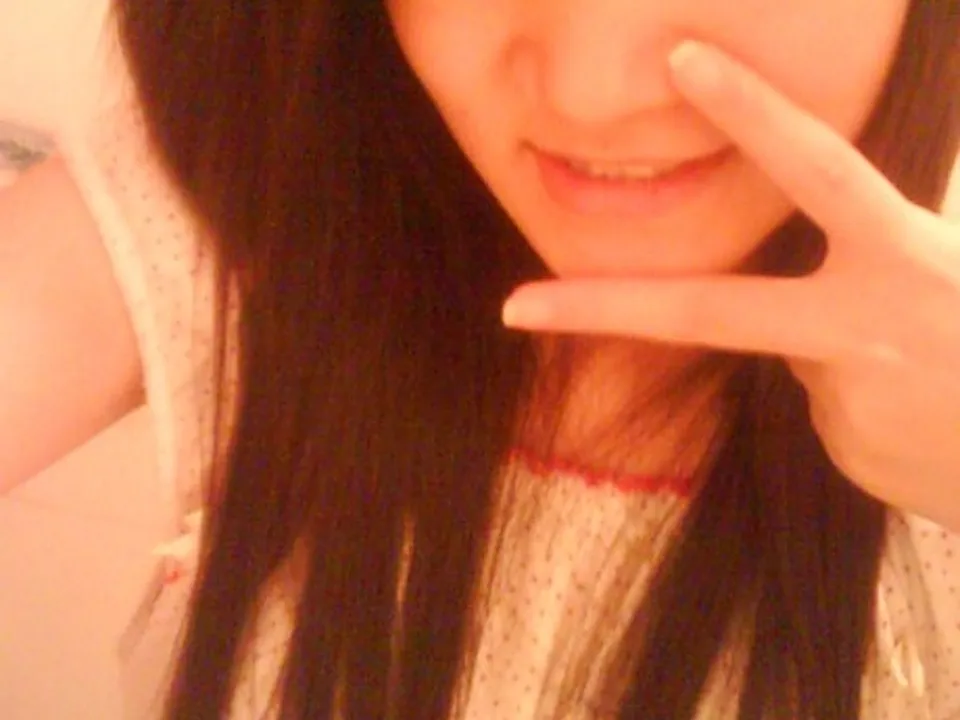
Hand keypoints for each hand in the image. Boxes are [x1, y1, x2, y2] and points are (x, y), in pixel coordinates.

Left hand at [502, 41, 959, 529]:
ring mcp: (848, 397)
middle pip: (711, 310)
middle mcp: (865, 325)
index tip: (683, 58)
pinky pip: (827, 411)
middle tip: (512, 307)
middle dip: (601, 304)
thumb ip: (869, 270)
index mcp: (906, 258)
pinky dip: (861, 409)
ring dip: (848, 363)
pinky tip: (924, 421)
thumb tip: (793, 334)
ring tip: (936, 383)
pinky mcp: (845, 451)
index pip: (817, 165)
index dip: (751, 108)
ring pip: (800, 362)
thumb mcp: (949, 276)